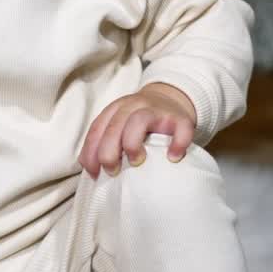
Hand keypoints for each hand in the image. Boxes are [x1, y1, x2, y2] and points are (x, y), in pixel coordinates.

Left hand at [78, 82, 196, 177]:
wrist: (171, 98)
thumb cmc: (141, 122)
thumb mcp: (119, 126)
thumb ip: (104, 143)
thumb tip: (93, 172)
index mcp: (115, 109)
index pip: (97, 129)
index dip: (91, 153)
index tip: (95, 173)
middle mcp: (133, 106)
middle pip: (114, 126)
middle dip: (108, 152)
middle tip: (112, 171)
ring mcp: (157, 110)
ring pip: (139, 120)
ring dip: (132, 144)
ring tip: (136, 162)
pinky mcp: (180, 117)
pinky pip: (180, 128)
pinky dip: (176, 144)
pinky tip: (172, 157)